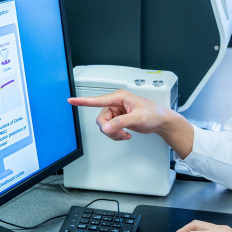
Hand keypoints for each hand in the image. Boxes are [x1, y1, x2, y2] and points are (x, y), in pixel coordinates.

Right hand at [67, 90, 193, 156]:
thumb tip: (106, 127)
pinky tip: (125, 135)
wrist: (161, 121)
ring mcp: (117, 112)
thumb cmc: (153, 114)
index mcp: (119, 97)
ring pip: (104, 125)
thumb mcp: (137, 118)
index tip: (71, 100)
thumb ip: (121, 123)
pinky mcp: (118, 119)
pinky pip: (110, 129)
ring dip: (113, 133)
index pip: (98, 100)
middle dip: (109, 128)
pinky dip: (116, 135)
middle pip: (101, 118)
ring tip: (125, 135)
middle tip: (121, 133)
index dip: (83, 101)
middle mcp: (116, 103)